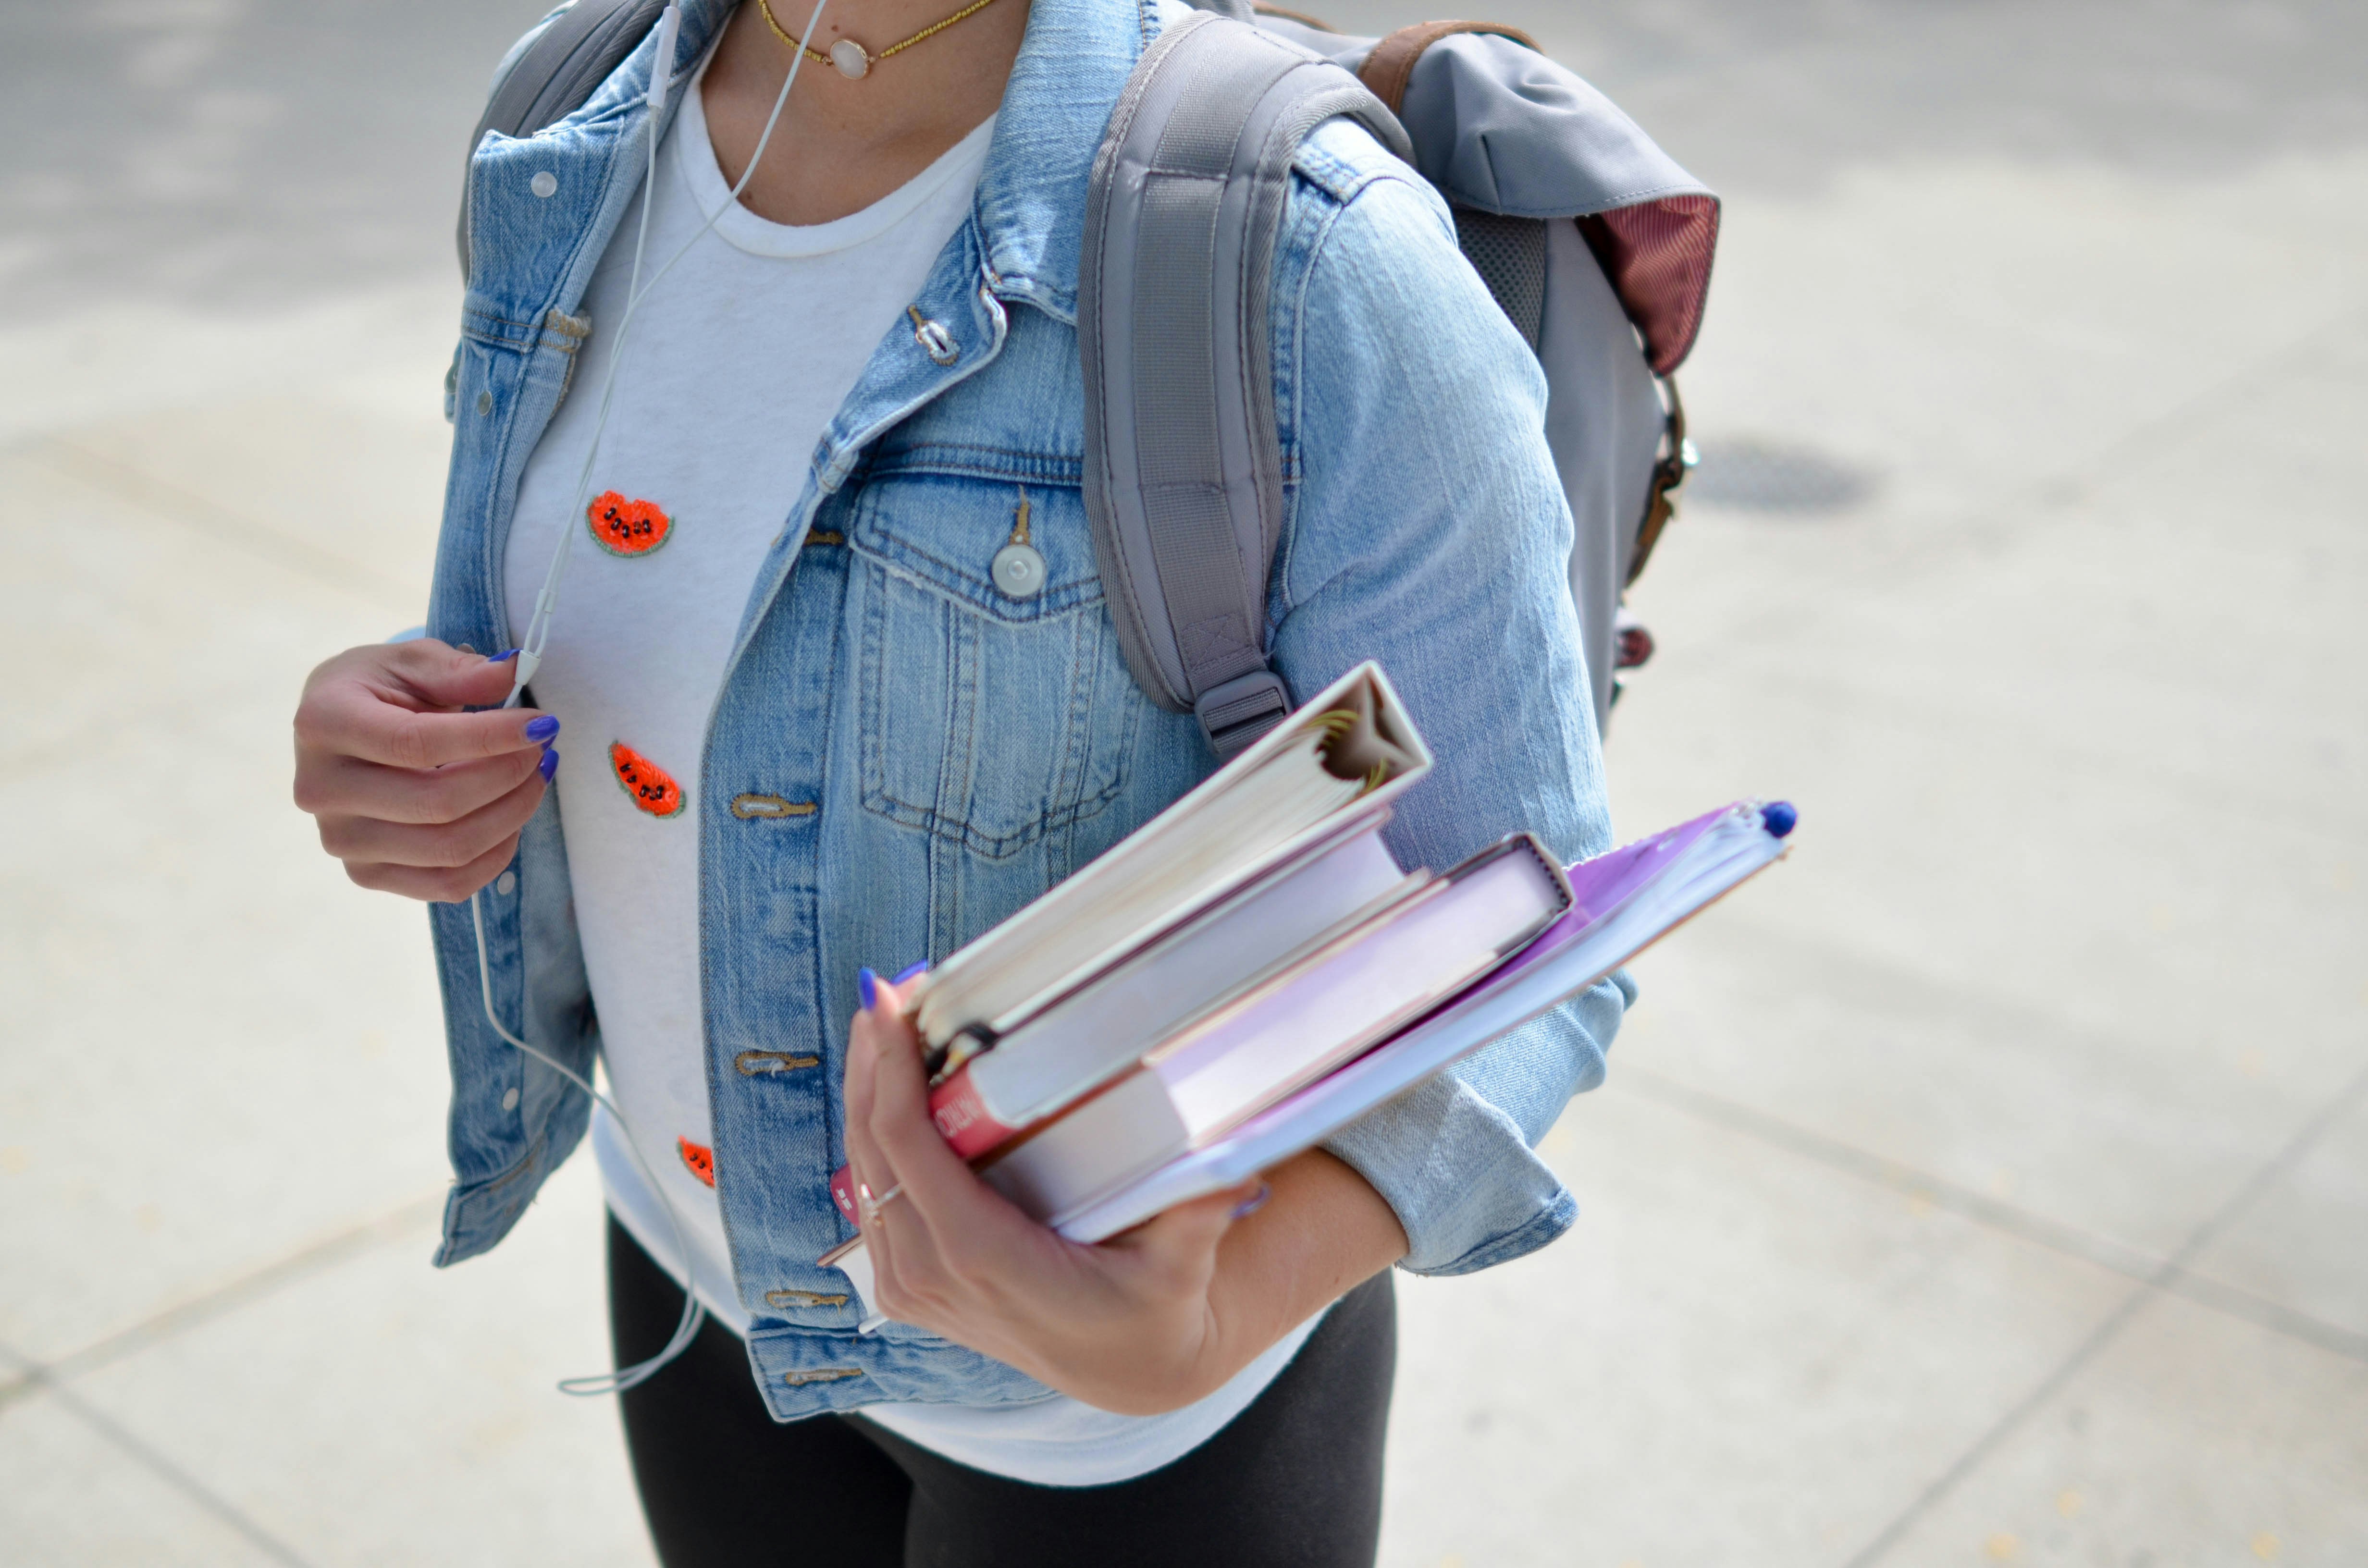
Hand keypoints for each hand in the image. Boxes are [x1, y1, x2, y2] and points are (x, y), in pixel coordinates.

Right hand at [292, 640, 558, 902]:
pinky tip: (512, 819)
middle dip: (509, 776)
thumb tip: (513, 672)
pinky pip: (448, 885)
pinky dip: (495, 855)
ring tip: (535, 778)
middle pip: (437, 804)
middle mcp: (321, 789)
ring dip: (512, 814)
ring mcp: (341, 840)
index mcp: (324, 723)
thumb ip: (459, 670)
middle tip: (543, 750)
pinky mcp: (366, 874)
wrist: (338, 730)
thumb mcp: (411, 662)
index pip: (417, 743)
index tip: (541, 724)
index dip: (489, 737)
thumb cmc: (378, 689)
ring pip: (449, 849)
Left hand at [842, 972, 1407, 1415]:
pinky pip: (872, 1201)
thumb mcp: (1181, 1266)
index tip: (890, 1004)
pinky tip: (883, 1088)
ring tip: (880, 1022)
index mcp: (982, 1258)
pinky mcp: (909, 1288)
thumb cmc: (1152, 1309)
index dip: (891, 1072)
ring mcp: (912, 1287)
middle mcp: (931, 1276)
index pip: (908, 1149)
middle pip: (872, 1149)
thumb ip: (1198, 1215)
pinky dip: (872, 1138)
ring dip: (864, 1094)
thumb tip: (1237, 1165)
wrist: (1127, 1371)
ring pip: (861, 1173)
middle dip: (871, 1063)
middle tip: (883, 991)